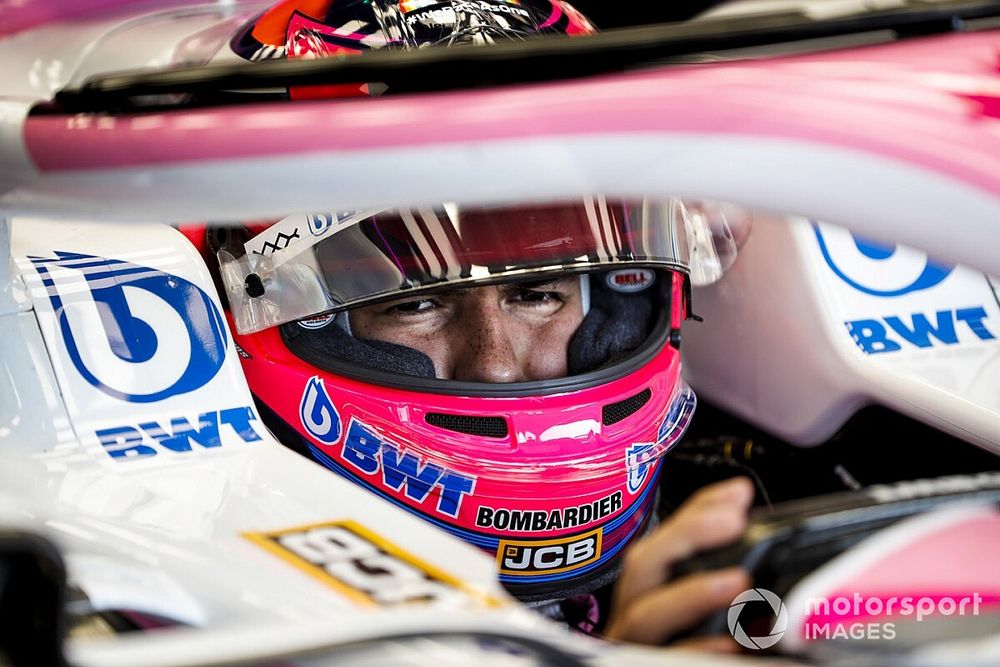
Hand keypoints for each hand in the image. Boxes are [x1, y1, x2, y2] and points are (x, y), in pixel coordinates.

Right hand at [603, 477, 753, 648]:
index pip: (664, 536)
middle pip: (641, 565)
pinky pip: (664, 661)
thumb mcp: (711, 610)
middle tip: (734, 520)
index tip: (738, 493)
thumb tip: (764, 541)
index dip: (697, 510)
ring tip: (738, 580)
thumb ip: (732, 578)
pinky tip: (729, 644)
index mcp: (647, 589)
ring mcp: (632, 646)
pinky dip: (696, 650)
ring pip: (644, 615)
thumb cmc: (690, 647)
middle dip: (685, 534)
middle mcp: (632, 612)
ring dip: (690, 594)